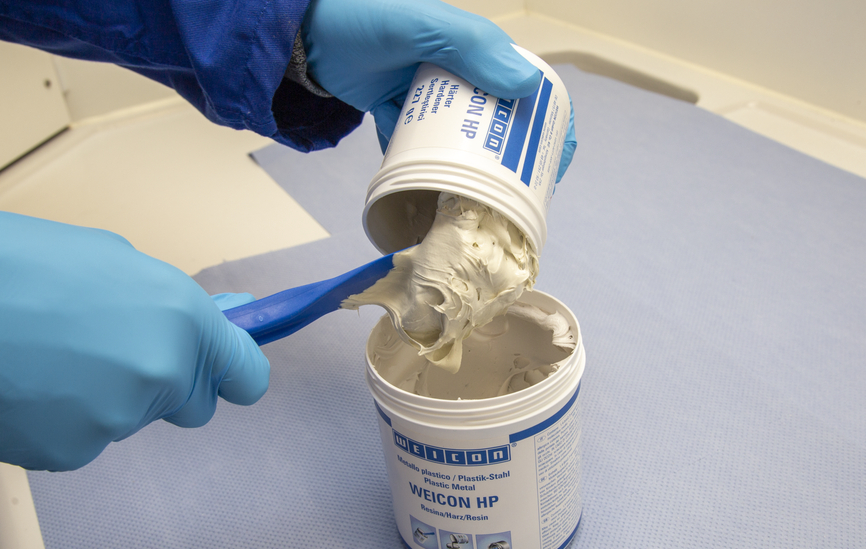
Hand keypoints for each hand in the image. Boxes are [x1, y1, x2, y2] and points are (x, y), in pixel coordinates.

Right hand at [0, 213, 269, 470]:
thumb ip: (172, 304)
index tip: (222, 372)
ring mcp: (116, 419)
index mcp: (182, 317)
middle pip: (192, 405)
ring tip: (49, 355)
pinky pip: (83, 441)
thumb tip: (219, 321)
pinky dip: (61, 421)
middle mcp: (162, 373)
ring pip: (130, 420)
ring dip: (104, 398)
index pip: (248, 376)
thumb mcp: (114, 262)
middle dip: (166, 385)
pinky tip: (28, 384)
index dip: (233, 373)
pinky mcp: (69, 452)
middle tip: (110, 349)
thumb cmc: (20, 264)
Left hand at [301, 0, 575, 180]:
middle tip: (518, 196)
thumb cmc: (365, 18)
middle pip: (497, 122)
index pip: (525, 86)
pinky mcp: (396, 116)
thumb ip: (474, 47)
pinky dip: (426, 170)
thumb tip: (527, 86)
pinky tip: (436, 195)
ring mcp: (425, 99)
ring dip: (471, 170)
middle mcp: (457, 74)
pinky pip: (419, 149)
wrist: (300, 33)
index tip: (554, 161)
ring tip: (481, 203)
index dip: (547, 122)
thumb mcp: (425, 26)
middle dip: (512, 158)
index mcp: (475, 49)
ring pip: (459, 141)